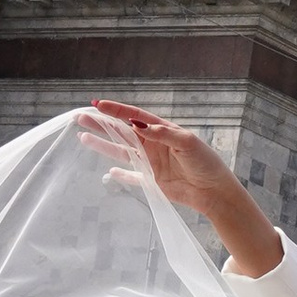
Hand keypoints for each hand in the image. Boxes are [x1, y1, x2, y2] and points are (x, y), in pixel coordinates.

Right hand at [82, 103, 281, 275]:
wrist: (215, 191)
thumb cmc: (205, 163)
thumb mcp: (186, 143)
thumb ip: (161, 134)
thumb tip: (136, 125)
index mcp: (162, 131)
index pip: (135, 117)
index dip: (116, 111)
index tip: (98, 105)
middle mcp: (154, 145)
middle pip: (122, 132)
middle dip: (102, 124)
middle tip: (81, 116)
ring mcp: (151, 163)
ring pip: (122, 152)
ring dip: (103, 145)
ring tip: (83, 137)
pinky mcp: (152, 181)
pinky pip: (132, 177)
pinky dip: (121, 174)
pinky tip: (108, 171)